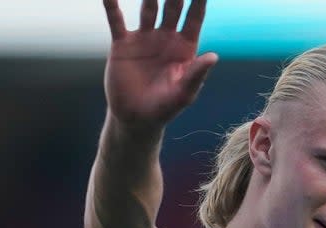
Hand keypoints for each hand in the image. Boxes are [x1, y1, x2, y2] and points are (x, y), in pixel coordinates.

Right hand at [102, 0, 217, 128]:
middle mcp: (166, 38)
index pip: (194, 18)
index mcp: (184, 48)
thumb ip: (196, 74)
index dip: (199, 1)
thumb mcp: (183, 94)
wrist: (135, 119)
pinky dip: (112, 5)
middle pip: (172, 6)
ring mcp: (144, 38)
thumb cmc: (164, 108)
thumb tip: (213, 56)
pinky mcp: (122, 44)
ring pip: (148, 8)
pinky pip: (116, 20)